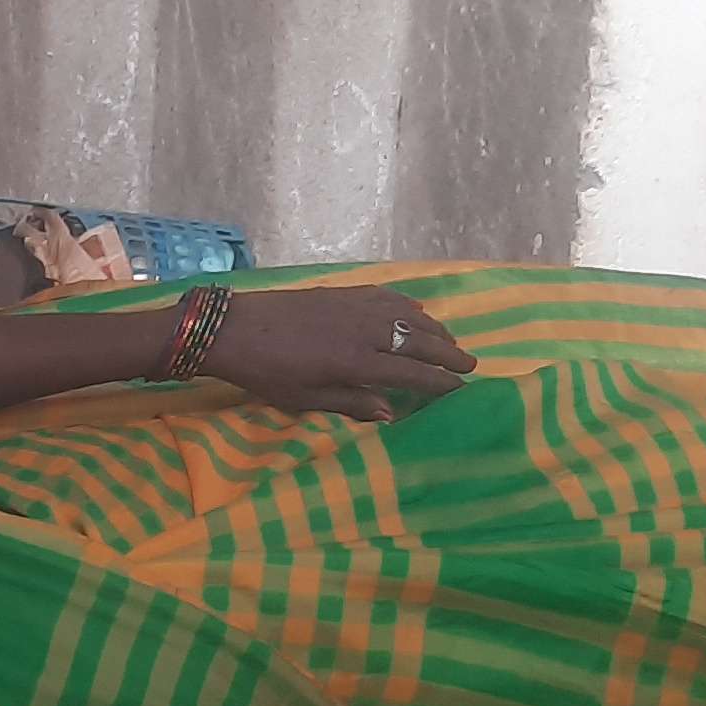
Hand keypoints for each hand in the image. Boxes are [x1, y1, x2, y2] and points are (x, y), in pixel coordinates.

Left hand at [199, 286, 474, 421]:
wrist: (234, 328)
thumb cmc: (267, 372)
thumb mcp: (307, 398)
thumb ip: (352, 403)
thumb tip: (392, 413)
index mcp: (357, 362)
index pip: (413, 373)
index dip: (440, 381)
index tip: (462, 389)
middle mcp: (365, 330)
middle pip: (420, 340)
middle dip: (449, 353)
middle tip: (471, 364)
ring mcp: (356, 306)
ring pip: (410, 315)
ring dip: (434, 327)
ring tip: (450, 341)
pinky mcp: (344, 292)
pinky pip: (388, 296)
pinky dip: (409, 305)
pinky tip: (417, 311)